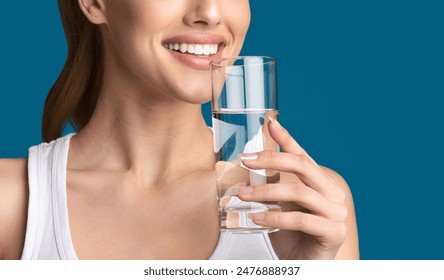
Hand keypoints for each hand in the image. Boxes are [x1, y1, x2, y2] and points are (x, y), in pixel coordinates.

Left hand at [238, 117, 347, 259]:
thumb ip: (273, 184)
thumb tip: (248, 161)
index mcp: (322, 184)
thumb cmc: (291, 236)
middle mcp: (333, 194)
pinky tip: (256, 219)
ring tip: (242, 195)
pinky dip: (275, 218)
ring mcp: (337, 213)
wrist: (304, 266)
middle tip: (245, 160)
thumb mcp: (280, 205)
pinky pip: (301, 220)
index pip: (303, 156)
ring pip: (299, 192)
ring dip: (266, 191)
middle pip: (304, 167)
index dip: (287, 138)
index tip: (269, 122)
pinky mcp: (334, 233)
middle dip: (272, 159)